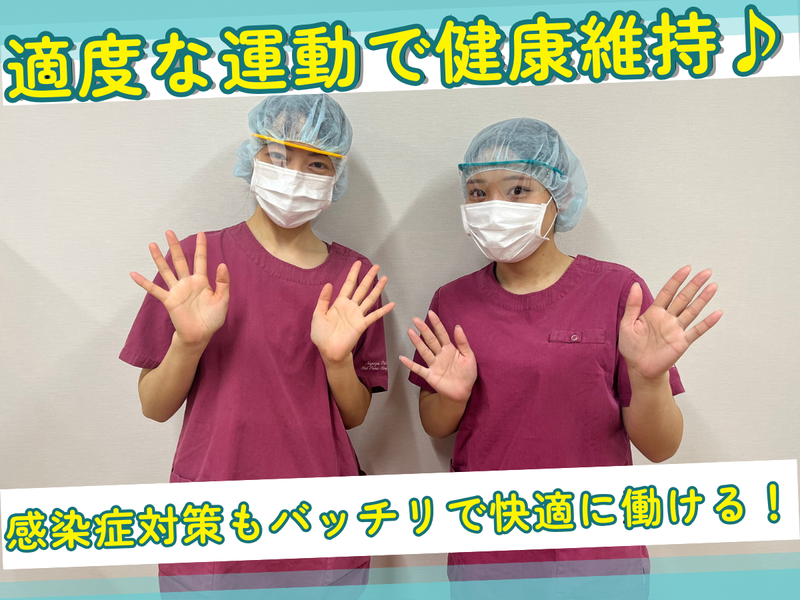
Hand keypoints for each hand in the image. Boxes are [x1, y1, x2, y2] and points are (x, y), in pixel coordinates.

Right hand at [130, 230, 229, 346]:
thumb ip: (223, 282)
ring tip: (152, 244)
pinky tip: (134, 274)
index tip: (201, 233)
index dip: (201, 247)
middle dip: (175, 246)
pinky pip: (154, 290)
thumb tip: (222, 264)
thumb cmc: (212, 318)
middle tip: (169, 231)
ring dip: (158, 258)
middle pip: (180, 260)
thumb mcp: (223, 299)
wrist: (200, 334)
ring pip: (166, 270)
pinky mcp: (169, 300)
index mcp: (201, 281)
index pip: (200, 260)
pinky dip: (143, 282)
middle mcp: (187, 282)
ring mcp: (177, 290)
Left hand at [311, 261, 394, 365]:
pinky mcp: (362, 324)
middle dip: (369, 277)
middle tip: (376, 266)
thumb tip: (329, 284)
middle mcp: (351, 306)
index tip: (358, 263)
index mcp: (339, 303)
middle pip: (362, 288)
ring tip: (384, 279)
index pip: (348, 284)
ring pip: (370, 298)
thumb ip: (323, 300)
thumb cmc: (321, 335)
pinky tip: (392, 304)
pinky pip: (374, 315)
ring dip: (377, 289)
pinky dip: (383, 310)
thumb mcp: (318, 314)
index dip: (353, 274)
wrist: (329, 351)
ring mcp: (358, 315)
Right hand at [399, 311, 477, 403]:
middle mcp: (440, 355)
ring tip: (410, 332)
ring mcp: (434, 365)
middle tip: (416, 319)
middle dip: (424, 330)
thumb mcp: (469, 357)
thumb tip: (458, 326)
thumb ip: (463, 342)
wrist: (464, 392)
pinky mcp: (430, 376)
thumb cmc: (467, 374)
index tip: (431, 313)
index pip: (442, 333)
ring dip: (417, 342)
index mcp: (450, 349)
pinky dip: (410, 365)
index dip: (436, 324)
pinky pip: (419, 369)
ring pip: (424, 351)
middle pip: (431, 340)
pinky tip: (402, 358)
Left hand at [620, 266, 721, 380]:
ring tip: (713, 286)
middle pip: (683, 298)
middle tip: (706, 272)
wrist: (639, 368)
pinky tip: (717, 313)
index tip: (687, 269)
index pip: (668, 292)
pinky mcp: (682, 342)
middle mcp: (668, 318)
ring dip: (703, 299)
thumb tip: (635, 285)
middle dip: (694, 285)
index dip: (677, 280)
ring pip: (692, 311)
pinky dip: (707, 323)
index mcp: (654, 312)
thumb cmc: (631, 347)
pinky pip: (696, 331)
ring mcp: (676, 329)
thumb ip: (632, 305)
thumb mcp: (627, 324)